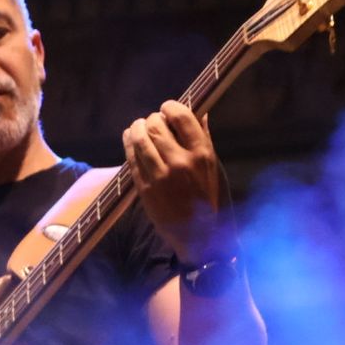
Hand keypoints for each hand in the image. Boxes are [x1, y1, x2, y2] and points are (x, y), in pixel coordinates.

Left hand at [123, 100, 222, 256]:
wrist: (200, 237)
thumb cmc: (211, 200)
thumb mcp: (215, 169)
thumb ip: (205, 140)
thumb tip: (200, 114)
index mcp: (201, 154)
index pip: (181, 116)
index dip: (170, 106)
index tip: (167, 108)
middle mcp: (180, 162)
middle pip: (155, 125)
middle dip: (152, 119)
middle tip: (152, 121)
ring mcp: (159, 176)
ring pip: (139, 139)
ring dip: (136, 128)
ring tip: (138, 127)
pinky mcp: (144, 188)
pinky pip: (132, 159)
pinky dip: (129, 144)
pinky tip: (130, 138)